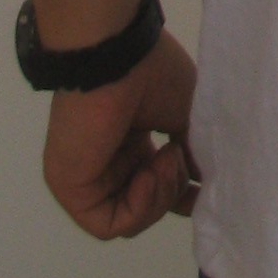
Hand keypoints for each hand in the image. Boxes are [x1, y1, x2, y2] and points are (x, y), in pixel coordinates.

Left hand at [41, 29, 199, 238]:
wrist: (117, 54)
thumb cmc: (150, 71)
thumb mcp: (186, 114)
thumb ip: (193, 152)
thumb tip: (204, 183)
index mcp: (131, 141)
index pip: (155, 184)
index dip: (182, 193)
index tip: (205, 190)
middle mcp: (107, 160)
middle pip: (146, 205)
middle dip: (173, 191)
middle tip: (178, 156)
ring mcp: (87, 176)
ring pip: (130, 219)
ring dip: (159, 195)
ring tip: (167, 156)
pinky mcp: (71, 189)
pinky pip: (109, 224)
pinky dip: (138, 207)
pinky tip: (147, 173)